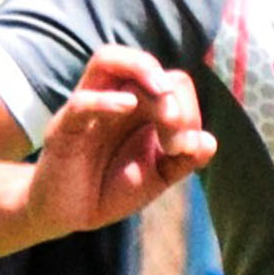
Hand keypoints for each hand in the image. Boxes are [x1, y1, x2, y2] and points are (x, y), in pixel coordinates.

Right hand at [26, 45, 212, 237]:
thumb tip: (209, 141)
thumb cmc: (113, 187)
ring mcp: (88, 108)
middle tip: (176, 136)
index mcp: (142, 105)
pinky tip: (127, 105)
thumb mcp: (158, 175)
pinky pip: (81, 101)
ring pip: (107, 60)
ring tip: (163, 94)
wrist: (71, 214)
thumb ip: (184, 160)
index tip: (184, 150)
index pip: (173, 81)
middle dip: (171, 94)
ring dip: (141, 70)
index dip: (189, 109)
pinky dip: (105, 100)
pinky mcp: (64, 128)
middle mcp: (115, 96)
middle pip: (144, 63)